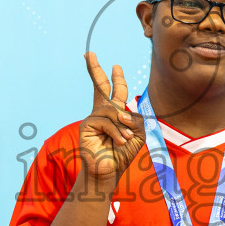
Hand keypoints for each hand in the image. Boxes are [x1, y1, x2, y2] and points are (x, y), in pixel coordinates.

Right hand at [80, 52, 145, 184]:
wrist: (109, 171)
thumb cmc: (123, 154)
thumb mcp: (138, 134)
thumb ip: (135, 119)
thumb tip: (121, 112)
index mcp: (114, 113)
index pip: (115, 91)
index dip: (116, 78)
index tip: (115, 66)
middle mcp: (101, 112)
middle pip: (99, 86)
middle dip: (95, 69)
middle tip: (89, 54)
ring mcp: (92, 118)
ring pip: (113, 110)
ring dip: (123, 126)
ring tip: (125, 139)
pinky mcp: (86, 125)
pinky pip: (106, 120)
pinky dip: (116, 131)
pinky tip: (119, 141)